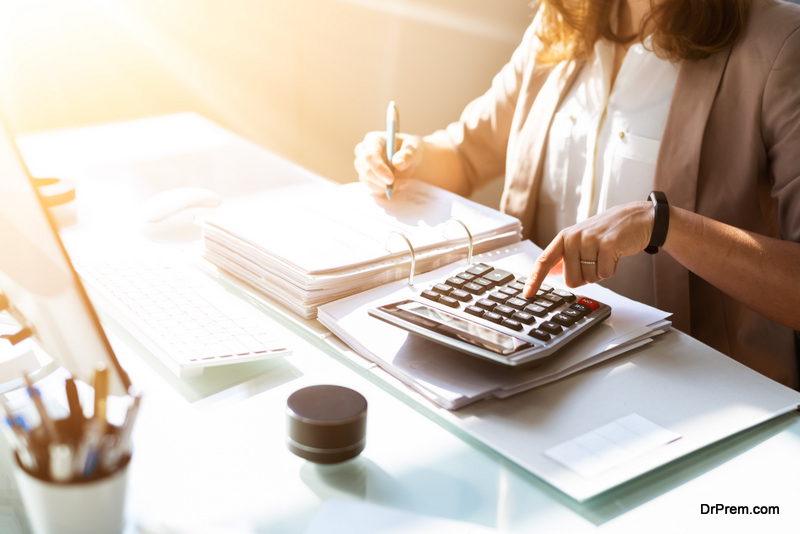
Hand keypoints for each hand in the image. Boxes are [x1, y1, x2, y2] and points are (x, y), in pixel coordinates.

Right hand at [354, 132, 423, 195]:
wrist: (410, 160)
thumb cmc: (410, 150)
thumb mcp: (415, 149)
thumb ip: (407, 155)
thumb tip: (397, 163)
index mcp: (373, 140)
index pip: (370, 155)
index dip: (379, 168)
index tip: (391, 179)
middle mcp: (363, 151)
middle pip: (366, 170)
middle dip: (382, 181)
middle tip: (400, 184)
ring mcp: (362, 165)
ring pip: (368, 181)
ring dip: (386, 187)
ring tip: (403, 182)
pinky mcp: (365, 177)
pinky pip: (372, 188)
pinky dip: (385, 190)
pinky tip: (397, 185)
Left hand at [523, 201, 653, 297]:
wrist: (637, 218)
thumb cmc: (607, 231)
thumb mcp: (581, 239)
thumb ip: (564, 256)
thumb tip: (550, 272)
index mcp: (564, 237)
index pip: (544, 261)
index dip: (535, 279)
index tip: (528, 293)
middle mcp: (574, 238)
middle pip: (571, 279)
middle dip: (585, 276)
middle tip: (595, 260)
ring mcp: (590, 240)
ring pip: (589, 278)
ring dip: (600, 272)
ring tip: (606, 255)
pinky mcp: (607, 244)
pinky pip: (604, 274)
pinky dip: (611, 270)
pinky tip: (614, 256)